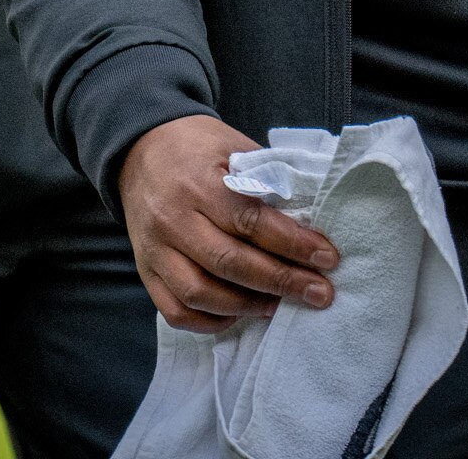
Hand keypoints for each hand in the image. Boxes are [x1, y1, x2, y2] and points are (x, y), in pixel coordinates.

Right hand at [117, 113, 339, 333]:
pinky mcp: (146, 269)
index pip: (250, 222)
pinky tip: (239, 313)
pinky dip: (210, 321)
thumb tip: (311, 221)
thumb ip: (267, 180)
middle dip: (282, 282)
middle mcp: (172, 219)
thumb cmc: (197, 147)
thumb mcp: (234, 147)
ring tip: (280, 305)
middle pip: (230, 263)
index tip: (328, 258)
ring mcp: (155, 248)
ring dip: (248, 305)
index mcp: (197, 183)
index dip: (293, 245)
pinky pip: (176, 310)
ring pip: (201, 293)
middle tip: (319, 292)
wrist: (139, 148)